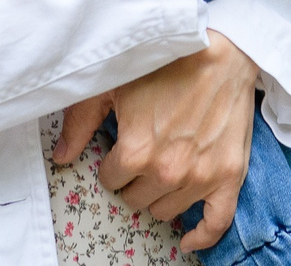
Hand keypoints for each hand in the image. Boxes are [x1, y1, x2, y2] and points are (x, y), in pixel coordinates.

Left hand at [91, 34, 258, 250]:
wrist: (223, 52)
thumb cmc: (168, 62)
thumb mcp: (114, 84)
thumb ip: (81, 122)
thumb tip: (61, 157)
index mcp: (136, 150)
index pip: (111, 179)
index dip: (112, 163)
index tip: (121, 149)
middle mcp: (167, 170)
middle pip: (136, 198)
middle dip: (133, 180)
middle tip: (142, 156)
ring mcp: (200, 177)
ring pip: (165, 211)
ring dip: (159, 195)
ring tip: (162, 171)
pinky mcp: (228, 177)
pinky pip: (216, 223)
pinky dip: (201, 236)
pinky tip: (186, 238)